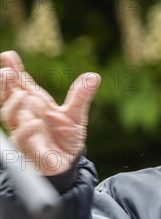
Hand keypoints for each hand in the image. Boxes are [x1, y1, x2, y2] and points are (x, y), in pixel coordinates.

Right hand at [0, 51, 100, 175]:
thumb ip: (81, 96)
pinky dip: (27, 131)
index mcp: (34, 106)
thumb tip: (94, 76)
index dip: (13, 71)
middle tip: (6, 73)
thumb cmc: (65, 137)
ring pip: (12, 119)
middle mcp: (25, 118)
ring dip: (15, 106)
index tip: (8, 56)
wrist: (67, 163)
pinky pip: (24, 141)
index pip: (20, 86)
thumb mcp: (75, 115)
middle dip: (5, 87)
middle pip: (9, 100)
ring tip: (24, 94)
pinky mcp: (31, 151)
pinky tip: (35, 122)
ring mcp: (25, 133)